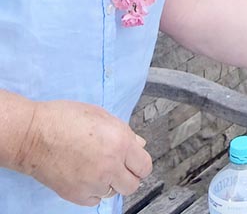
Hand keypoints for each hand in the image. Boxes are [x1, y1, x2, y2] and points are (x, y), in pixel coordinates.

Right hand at [18, 100, 151, 205]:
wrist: (33, 135)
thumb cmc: (63, 119)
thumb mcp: (100, 115)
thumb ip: (123, 131)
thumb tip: (138, 144)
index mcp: (120, 142)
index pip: (144, 166)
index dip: (140, 163)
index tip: (134, 161)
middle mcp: (110, 166)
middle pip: (133, 185)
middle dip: (128, 176)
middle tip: (119, 167)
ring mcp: (93, 184)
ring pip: (113, 193)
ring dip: (110, 183)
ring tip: (97, 168)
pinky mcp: (77, 196)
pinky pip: (95, 201)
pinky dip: (93, 192)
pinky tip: (85, 176)